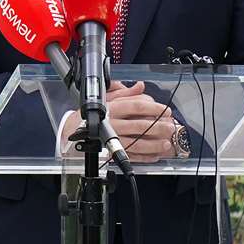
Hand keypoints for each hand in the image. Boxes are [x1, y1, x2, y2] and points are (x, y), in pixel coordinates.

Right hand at [60, 81, 183, 161]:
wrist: (73, 130)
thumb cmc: (92, 113)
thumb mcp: (106, 98)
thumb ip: (125, 92)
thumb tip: (140, 86)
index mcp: (112, 108)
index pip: (136, 106)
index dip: (154, 108)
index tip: (165, 110)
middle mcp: (112, 123)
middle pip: (140, 126)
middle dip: (159, 127)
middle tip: (170, 127)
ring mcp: (112, 139)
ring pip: (137, 143)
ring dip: (154, 144)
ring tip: (166, 143)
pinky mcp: (111, 152)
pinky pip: (131, 156)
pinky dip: (145, 157)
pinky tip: (155, 155)